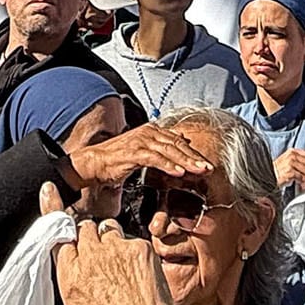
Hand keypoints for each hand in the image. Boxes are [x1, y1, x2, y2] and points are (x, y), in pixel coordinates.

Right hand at [54, 214, 189, 304]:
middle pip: (84, 228)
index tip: (77, 247)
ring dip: (112, 240)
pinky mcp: (139, 248)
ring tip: (121, 261)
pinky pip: (133, 238)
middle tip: (101, 254)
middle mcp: (90, 258)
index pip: (62, 241)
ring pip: (108, 228)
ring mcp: (116, 249)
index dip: (71, 243)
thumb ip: (74, 301)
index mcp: (70, 276)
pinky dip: (135, 249)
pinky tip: (140, 270)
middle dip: (91, 238)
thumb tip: (79, 297)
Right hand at [61, 121, 210, 195]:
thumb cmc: (117, 159)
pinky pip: (155, 159)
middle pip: (177, 145)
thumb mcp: (143, 151)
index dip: (193, 152)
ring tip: (199, 170)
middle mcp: (148, 132)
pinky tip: (179, 173)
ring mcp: (141, 141)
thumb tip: (180, 144)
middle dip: (195, 157)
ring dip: (186, 161)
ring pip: (169, 151)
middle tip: (209, 167)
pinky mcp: (133, 152)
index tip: (206, 163)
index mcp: (152, 131)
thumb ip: (161, 148)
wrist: (95, 162)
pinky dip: (168, 165)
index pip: (178, 141)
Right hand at [274, 147, 304, 193]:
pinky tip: (301, 187)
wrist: (268, 179)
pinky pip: (302, 178)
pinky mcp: (289, 172)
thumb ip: (299, 160)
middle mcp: (292, 155)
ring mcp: (290, 163)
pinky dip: (303, 183)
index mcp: (292, 151)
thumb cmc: (278, 172)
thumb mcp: (288, 162)